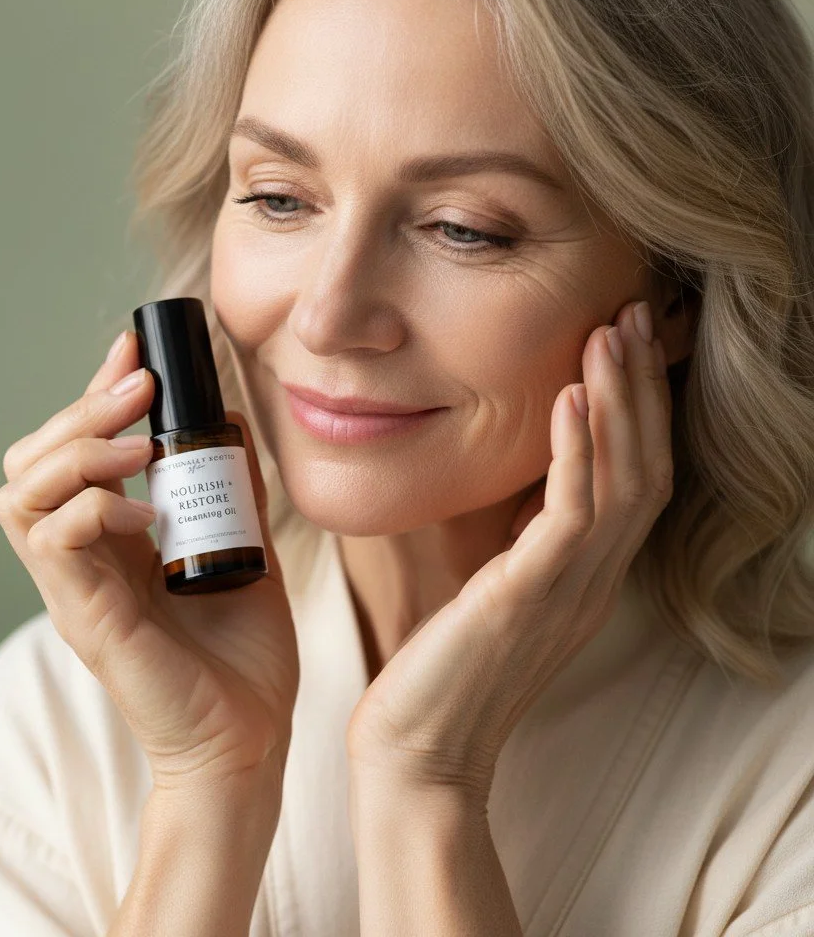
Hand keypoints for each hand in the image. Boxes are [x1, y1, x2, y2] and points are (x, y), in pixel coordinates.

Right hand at [0, 330, 299, 791]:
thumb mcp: (242, 544)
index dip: (93, 392)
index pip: (73, 447)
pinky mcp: (83, 616)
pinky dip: (90, 509)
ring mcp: (73, 586)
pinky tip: (144, 513)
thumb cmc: (241, 650)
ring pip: (19, 492)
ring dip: (77, 451)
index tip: (133, 351)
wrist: (248, 733)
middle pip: (29, 459)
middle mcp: (80, 556)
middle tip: (137, 388)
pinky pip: (51, 541)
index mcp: (111, 536)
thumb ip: (232, 485)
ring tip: (137, 448)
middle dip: (78, 409)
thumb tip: (231, 416)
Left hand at [344, 300, 672, 801]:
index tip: (622, 341)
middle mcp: (593, 581)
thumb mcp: (493, 591)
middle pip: (645, 467)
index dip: (638, 408)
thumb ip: (518, 543)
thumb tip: (518, 486)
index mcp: (586, 577)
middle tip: (633, 314)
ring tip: (609, 333)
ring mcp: (568, 592)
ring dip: (617, 402)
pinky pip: (570, 516)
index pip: (636, 478)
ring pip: (620, 481)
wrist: (419, 750)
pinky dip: (575, 452)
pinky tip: (567, 398)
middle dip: (640, 387)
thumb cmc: (444, 669)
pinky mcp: (528, 600)